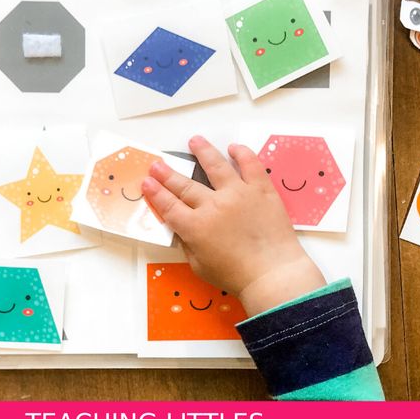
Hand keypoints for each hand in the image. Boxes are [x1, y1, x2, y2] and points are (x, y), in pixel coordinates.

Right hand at [142, 136, 324, 317]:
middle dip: (168, 174)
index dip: (156, 193)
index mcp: (196, 227)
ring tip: (194, 141)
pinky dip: (241, 153)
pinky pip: (250, 164)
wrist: (273, 275)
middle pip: (185, 185)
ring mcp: (238, 193)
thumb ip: (187, 245)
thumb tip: (180, 228)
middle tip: (157, 163)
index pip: (169, 206)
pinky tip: (233, 148)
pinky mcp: (260, 189)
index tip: (146, 181)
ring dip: (203, 151)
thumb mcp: (200, 267)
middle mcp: (213, 205)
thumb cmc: (235, 277)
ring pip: (216, 165)